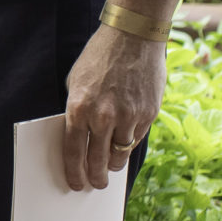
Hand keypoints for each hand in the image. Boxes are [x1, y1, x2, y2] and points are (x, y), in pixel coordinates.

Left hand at [62, 23, 165, 189]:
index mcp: (79, 107)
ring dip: (113, 164)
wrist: (132, 37)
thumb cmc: (99, 58)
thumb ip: (78, 111)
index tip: (76, 183)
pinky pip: (136, 140)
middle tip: (95, 184)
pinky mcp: (148, 114)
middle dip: (96, 177)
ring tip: (109, 168)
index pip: (73, 151)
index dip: (74, 172)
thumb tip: (79, 138)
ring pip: (120, 155)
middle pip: (98, 160)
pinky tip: (123, 147)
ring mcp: (128, 117)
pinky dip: (128, 146)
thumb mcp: (77, 82)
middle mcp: (103, 116)